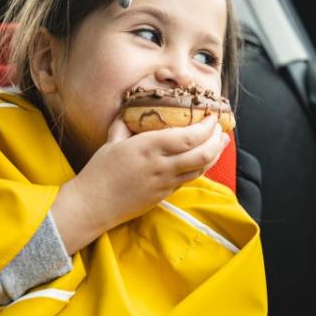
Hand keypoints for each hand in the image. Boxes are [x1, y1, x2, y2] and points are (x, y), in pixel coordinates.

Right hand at [51, 114, 228, 253]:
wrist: (93, 206)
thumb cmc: (99, 172)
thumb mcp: (111, 141)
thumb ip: (125, 124)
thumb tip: (132, 109)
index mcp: (148, 147)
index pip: (188, 136)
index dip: (206, 126)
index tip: (212, 116)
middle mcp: (161, 165)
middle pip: (202, 154)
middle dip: (217, 140)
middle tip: (222, 130)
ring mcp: (165, 183)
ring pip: (200, 169)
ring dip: (215, 155)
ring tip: (221, 143)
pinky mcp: (164, 195)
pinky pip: (189, 179)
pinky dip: (201, 167)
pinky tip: (203, 159)